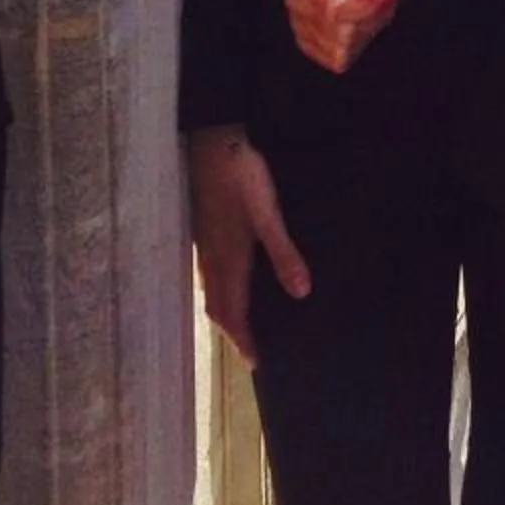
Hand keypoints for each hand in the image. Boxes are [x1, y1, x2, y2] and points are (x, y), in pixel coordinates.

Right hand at [185, 124, 310, 363]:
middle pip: (218, 306)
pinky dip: (219, 290)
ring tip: (239, 326)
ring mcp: (204, 244)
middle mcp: (212, 258)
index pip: (233, 311)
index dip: (243, 338)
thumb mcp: (269, 215)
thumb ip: (284, 254)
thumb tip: (301, 294)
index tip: (255, 363)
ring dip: (224, 312)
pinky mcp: (204, 229)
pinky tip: (228, 282)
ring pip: (211, 290)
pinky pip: (208, 273)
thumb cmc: (242, 176)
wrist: (212, 141)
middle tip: (249, 352)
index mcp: (228, 259)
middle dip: (232, 332)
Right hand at [285, 0, 406, 73]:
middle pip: (338, 27)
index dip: (367, 7)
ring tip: (368, 13)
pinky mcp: (308, 46)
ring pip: (340, 45)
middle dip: (367, 19)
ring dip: (364, 32)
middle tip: (380, 4)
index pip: (335, 6)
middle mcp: (296, 0)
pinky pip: (338, 59)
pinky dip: (356, 47)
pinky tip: (359, 28)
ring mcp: (298, 25)